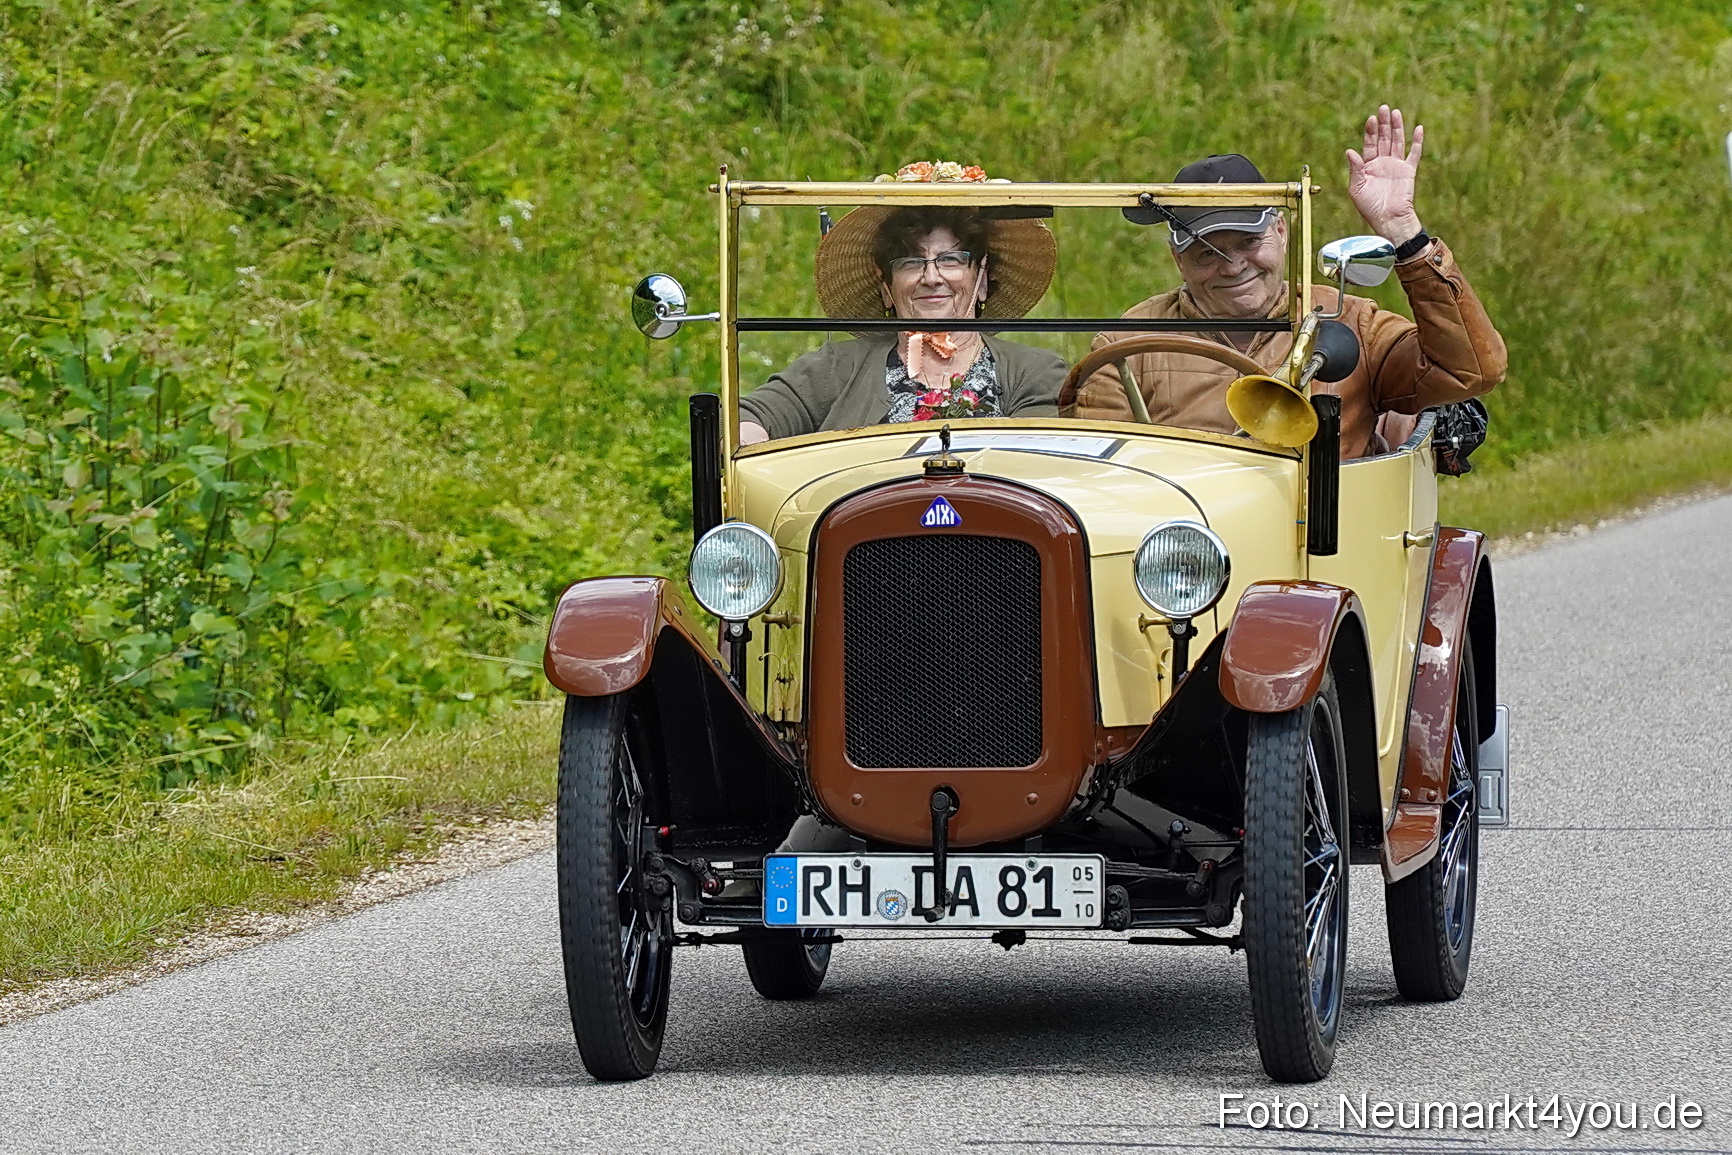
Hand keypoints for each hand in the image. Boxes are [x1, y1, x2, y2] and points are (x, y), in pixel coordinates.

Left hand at [1346, 104, 1424, 245]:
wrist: (1388, 220)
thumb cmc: (1369, 208)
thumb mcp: (1356, 188)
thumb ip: (1355, 169)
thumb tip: (1349, 150)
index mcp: (1368, 166)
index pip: (1369, 144)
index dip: (1370, 131)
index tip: (1371, 119)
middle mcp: (1382, 163)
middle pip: (1383, 138)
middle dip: (1383, 124)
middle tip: (1383, 108)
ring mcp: (1396, 165)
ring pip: (1398, 141)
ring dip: (1397, 127)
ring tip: (1396, 112)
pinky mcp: (1409, 171)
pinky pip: (1414, 153)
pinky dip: (1417, 141)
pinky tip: (1418, 128)